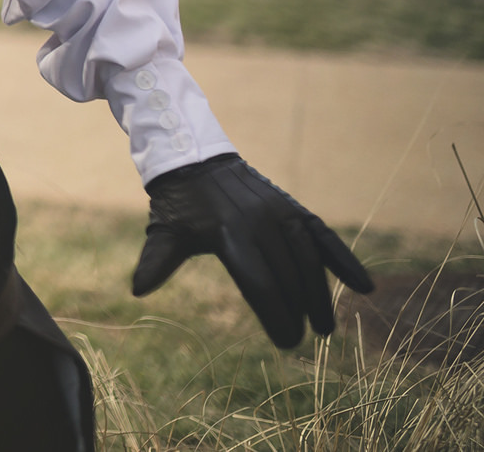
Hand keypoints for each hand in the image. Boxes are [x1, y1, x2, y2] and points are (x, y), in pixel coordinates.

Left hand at [132, 152, 372, 347]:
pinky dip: (343, 259)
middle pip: (287, 276)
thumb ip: (157, 262)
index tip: (287, 342)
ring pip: (308, 259)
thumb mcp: (165, 231)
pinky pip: (322, 235)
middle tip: (306, 340)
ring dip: (320, 294)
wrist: (194, 158)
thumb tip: (137, 289)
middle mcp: (258, 221)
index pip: (258, 283)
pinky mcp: (291, 206)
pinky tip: (364, 286)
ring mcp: (278, 211)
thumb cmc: (178, 204)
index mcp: (227, 233)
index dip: (276, 315)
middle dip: (298, 311)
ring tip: (326, 328)